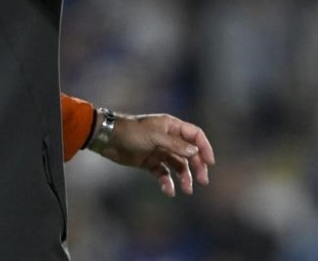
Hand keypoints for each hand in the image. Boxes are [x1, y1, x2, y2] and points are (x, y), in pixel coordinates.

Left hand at [94, 113, 214, 196]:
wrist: (108, 138)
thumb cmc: (131, 132)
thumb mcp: (154, 137)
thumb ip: (175, 144)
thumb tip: (195, 152)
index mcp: (171, 126)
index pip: (195, 135)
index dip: (204, 148)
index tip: (210, 163)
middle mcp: (168, 138)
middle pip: (189, 153)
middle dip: (197, 166)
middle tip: (202, 181)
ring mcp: (159, 150)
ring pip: (178, 165)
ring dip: (184, 177)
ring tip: (187, 190)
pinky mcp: (149, 162)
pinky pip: (163, 173)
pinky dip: (167, 182)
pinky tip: (169, 191)